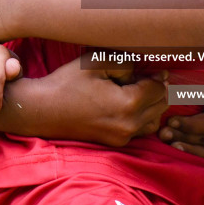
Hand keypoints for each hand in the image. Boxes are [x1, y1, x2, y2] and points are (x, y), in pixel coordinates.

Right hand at [11, 58, 168, 145]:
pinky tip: (128, 105)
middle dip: (157, 90)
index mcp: (128, 105)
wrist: (42, 110)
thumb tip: (142, 70)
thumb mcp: (96, 62)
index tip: (153, 67)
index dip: (158, 75)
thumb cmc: (67, 83)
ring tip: (138, 91)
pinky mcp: (115, 142)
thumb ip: (126, 63)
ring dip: (152, 105)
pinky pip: (140, 130)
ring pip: (154, 120)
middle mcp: (129, 125)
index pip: (159, 89)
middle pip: (161, 106)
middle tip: (145, 76)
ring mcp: (122, 137)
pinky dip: (142, 117)